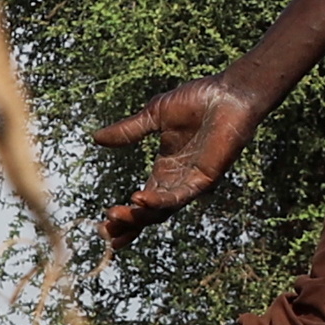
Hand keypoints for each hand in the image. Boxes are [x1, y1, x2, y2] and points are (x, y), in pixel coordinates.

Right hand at [93, 78, 256, 241]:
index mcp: (167, 168)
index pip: (143, 201)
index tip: (102, 225)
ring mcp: (192, 182)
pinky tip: (139, 200)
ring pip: (162, 210)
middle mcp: (178, 180)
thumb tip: (96, 138)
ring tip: (114, 216)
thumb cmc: (198, 100)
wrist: (228, 93)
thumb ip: (128, 131)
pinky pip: (179, 196)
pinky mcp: (205, 179)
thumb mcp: (153, 116)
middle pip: (151, 213)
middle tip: (104, 231)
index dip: (125, 215)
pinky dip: (159, 200)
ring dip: (139, 216)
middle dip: (128, 224)